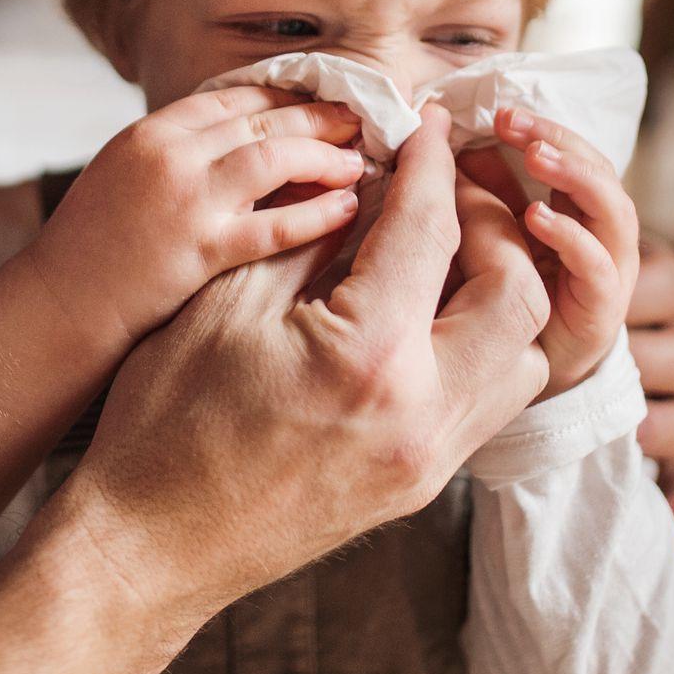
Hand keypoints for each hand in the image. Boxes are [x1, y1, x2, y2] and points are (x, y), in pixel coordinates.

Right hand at [27, 86, 366, 351]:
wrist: (56, 307)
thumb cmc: (91, 251)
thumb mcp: (123, 176)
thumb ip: (178, 154)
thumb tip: (240, 143)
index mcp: (150, 131)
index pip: (235, 95)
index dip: (287, 95)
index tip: (323, 101)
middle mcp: (169, 154)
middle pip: (264, 118)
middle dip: (319, 117)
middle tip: (360, 121)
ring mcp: (185, 200)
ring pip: (275, 158)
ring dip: (325, 157)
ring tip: (359, 163)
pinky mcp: (199, 249)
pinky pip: (274, 225)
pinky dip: (316, 213)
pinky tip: (346, 209)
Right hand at [61, 106, 551, 617]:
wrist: (150, 547)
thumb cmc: (166, 423)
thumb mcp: (226, 303)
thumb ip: (309, 236)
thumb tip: (366, 182)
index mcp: (369, 360)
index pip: (431, 232)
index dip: (430, 164)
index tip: (427, 126)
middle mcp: (421, 416)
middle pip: (516, 292)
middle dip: (491, 225)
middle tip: (442, 190)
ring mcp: (429, 461)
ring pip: (522, 355)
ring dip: (500, 291)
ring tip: (447, 251)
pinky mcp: (422, 485)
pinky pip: (489, 401)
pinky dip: (481, 343)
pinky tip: (430, 313)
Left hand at [483, 107, 641, 400]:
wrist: (500, 387)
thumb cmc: (486, 303)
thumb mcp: (479, 234)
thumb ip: (479, 193)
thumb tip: (452, 139)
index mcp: (575, 214)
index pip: (577, 155)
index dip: (546, 129)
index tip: (502, 112)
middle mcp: (600, 239)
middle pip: (602, 172)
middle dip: (561, 141)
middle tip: (514, 121)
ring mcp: (607, 275)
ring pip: (615, 212)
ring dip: (576, 175)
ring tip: (536, 155)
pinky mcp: (600, 315)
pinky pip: (599, 269)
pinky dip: (572, 237)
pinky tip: (536, 217)